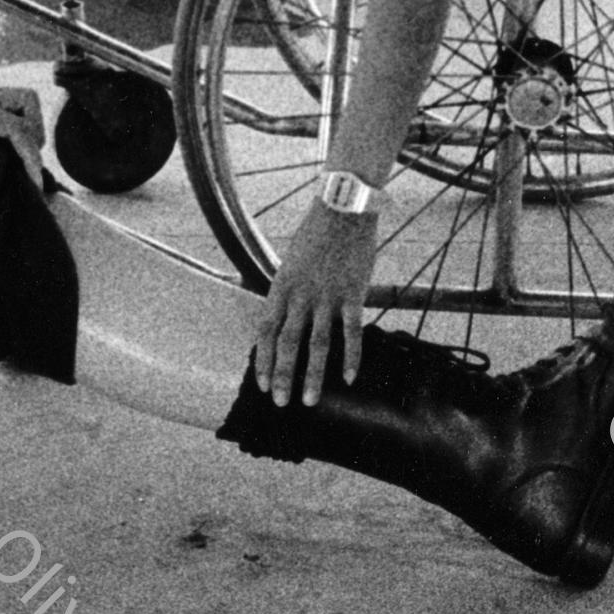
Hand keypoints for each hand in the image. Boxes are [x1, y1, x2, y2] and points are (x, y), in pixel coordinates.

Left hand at [254, 200, 378, 405]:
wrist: (342, 209)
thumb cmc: (316, 235)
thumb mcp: (291, 263)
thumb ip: (287, 293)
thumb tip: (282, 320)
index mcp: (281, 287)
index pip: (265, 331)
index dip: (262, 361)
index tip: (261, 385)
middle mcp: (300, 295)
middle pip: (287, 344)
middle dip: (282, 377)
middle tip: (280, 404)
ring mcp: (327, 296)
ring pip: (317, 344)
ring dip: (313, 376)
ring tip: (311, 401)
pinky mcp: (353, 294)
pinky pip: (351, 332)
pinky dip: (351, 357)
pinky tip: (349, 378)